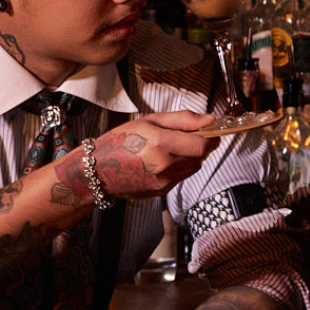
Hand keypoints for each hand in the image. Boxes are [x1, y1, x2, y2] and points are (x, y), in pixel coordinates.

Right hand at [85, 112, 217, 198]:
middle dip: (200, 145)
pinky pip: (182, 176)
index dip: (211, 137)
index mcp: (161, 143)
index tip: (209, 131)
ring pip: (194, 166)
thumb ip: (182, 119)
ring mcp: (164, 180)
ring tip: (169, 149)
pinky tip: (162, 161)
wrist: (98, 170)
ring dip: (190, 157)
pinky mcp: (162, 190)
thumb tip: (210, 119)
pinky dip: (179, 167)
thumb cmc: (120, 141)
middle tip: (185, 137)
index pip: (203, 144)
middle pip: (201, 156)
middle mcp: (165, 165)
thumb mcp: (149, 121)